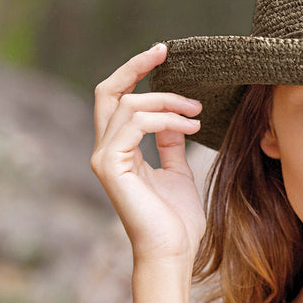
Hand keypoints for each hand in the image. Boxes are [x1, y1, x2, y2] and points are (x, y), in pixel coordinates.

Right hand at [91, 44, 205, 266]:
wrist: (174, 251)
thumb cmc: (177, 219)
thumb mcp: (178, 171)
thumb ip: (171, 143)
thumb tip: (176, 118)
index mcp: (120, 150)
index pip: (118, 100)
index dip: (137, 74)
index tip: (164, 55)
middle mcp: (106, 150)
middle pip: (109, 91)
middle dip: (136, 67)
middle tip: (166, 52)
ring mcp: (105, 157)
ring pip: (128, 105)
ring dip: (168, 101)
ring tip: (198, 112)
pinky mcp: (110, 165)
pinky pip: (136, 124)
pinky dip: (166, 119)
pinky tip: (191, 126)